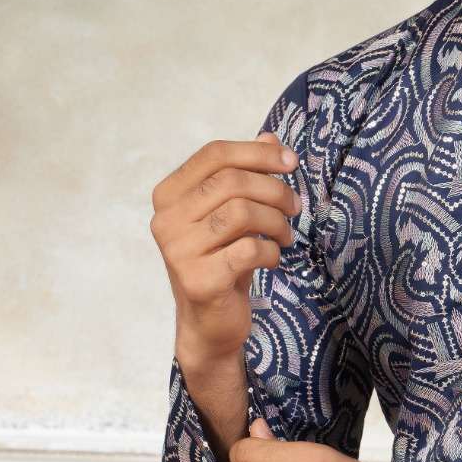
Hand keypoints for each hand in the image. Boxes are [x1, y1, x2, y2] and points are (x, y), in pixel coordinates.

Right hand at [149, 131, 303, 364]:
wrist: (209, 323)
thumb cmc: (222, 260)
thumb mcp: (232, 213)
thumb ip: (245, 174)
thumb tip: (271, 138)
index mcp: (168, 195)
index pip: (214, 154)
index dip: (257, 153)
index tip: (291, 162)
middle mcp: (165, 220)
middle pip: (232, 182)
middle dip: (275, 190)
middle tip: (295, 207)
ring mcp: (178, 251)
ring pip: (242, 213)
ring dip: (276, 222)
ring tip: (285, 235)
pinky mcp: (199, 280)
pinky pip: (249, 250)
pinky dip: (271, 252)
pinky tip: (272, 259)